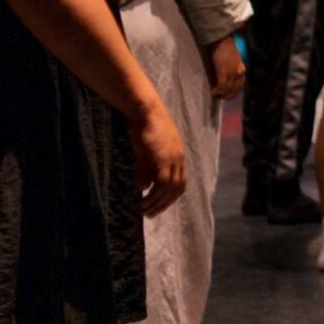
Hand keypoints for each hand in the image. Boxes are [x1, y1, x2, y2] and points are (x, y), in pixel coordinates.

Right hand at [131, 97, 187, 216]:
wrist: (145, 109)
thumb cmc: (143, 127)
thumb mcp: (146, 150)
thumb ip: (146, 169)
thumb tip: (145, 187)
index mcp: (178, 156)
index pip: (180, 183)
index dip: (170, 197)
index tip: (159, 206)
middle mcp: (179, 158)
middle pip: (177, 189)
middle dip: (164, 204)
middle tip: (151, 214)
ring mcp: (173, 158)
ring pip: (170, 189)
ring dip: (158, 203)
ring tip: (145, 211)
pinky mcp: (164, 158)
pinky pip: (162, 183)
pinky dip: (154, 195)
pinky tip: (144, 200)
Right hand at [206, 35, 246, 100]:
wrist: (223, 41)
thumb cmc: (226, 49)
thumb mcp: (232, 62)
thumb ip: (231, 71)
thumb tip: (225, 82)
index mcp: (242, 70)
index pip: (241, 86)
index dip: (234, 93)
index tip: (228, 96)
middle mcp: (240, 73)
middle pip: (235, 90)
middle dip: (228, 96)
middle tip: (220, 98)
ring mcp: (232, 73)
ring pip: (228, 90)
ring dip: (221, 95)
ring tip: (215, 96)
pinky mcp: (224, 72)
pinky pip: (221, 86)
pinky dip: (217, 91)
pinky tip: (212, 92)